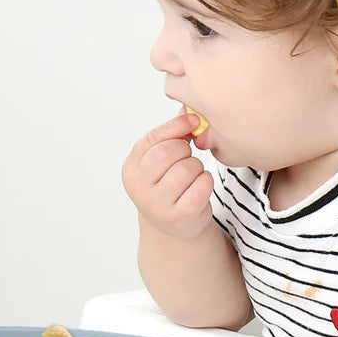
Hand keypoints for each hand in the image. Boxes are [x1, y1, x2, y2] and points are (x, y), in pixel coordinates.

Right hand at [122, 113, 214, 239]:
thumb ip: (173, 133)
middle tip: (188, 158)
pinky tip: (200, 186)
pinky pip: (202, 185)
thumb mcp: (162, 159)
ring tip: (192, 176)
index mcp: (131, 168)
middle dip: (185, 150)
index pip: (153, 138)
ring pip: (188, 168)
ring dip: (197, 167)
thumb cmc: (169, 185)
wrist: (174, 227)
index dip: (176, 126)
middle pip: (169, 152)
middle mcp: (139, 188)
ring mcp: (157, 205)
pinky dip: (206, 181)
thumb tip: (189, 109)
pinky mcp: (180, 216)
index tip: (193, 122)